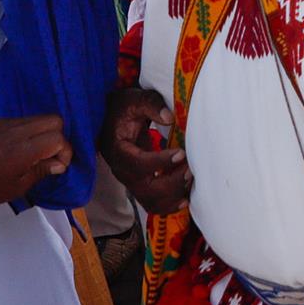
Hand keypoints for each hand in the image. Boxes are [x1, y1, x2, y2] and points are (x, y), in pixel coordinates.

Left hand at [0, 115, 71, 250]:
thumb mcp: (20, 186)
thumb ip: (42, 170)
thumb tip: (61, 163)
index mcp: (22, 150)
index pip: (57, 138)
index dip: (65, 151)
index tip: (59, 165)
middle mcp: (16, 131)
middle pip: (54, 120)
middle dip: (59, 137)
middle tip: (52, 156)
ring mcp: (7, 123)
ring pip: (41, 117)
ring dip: (46, 132)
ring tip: (39, 151)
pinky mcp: (0, 121)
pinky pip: (26, 119)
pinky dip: (32, 129)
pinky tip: (25, 146)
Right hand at [101, 86, 190, 213]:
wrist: (113, 119)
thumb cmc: (124, 108)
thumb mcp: (135, 99)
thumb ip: (151, 105)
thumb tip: (169, 118)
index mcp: (117, 150)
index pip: (138, 164)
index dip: (160, 162)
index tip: (181, 153)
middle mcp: (121, 170)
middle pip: (145, 189)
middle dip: (171, 182)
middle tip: (190, 169)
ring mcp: (130, 181)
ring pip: (150, 201)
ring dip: (173, 196)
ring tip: (190, 179)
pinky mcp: (139, 185)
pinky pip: (153, 203)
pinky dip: (169, 205)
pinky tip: (185, 198)